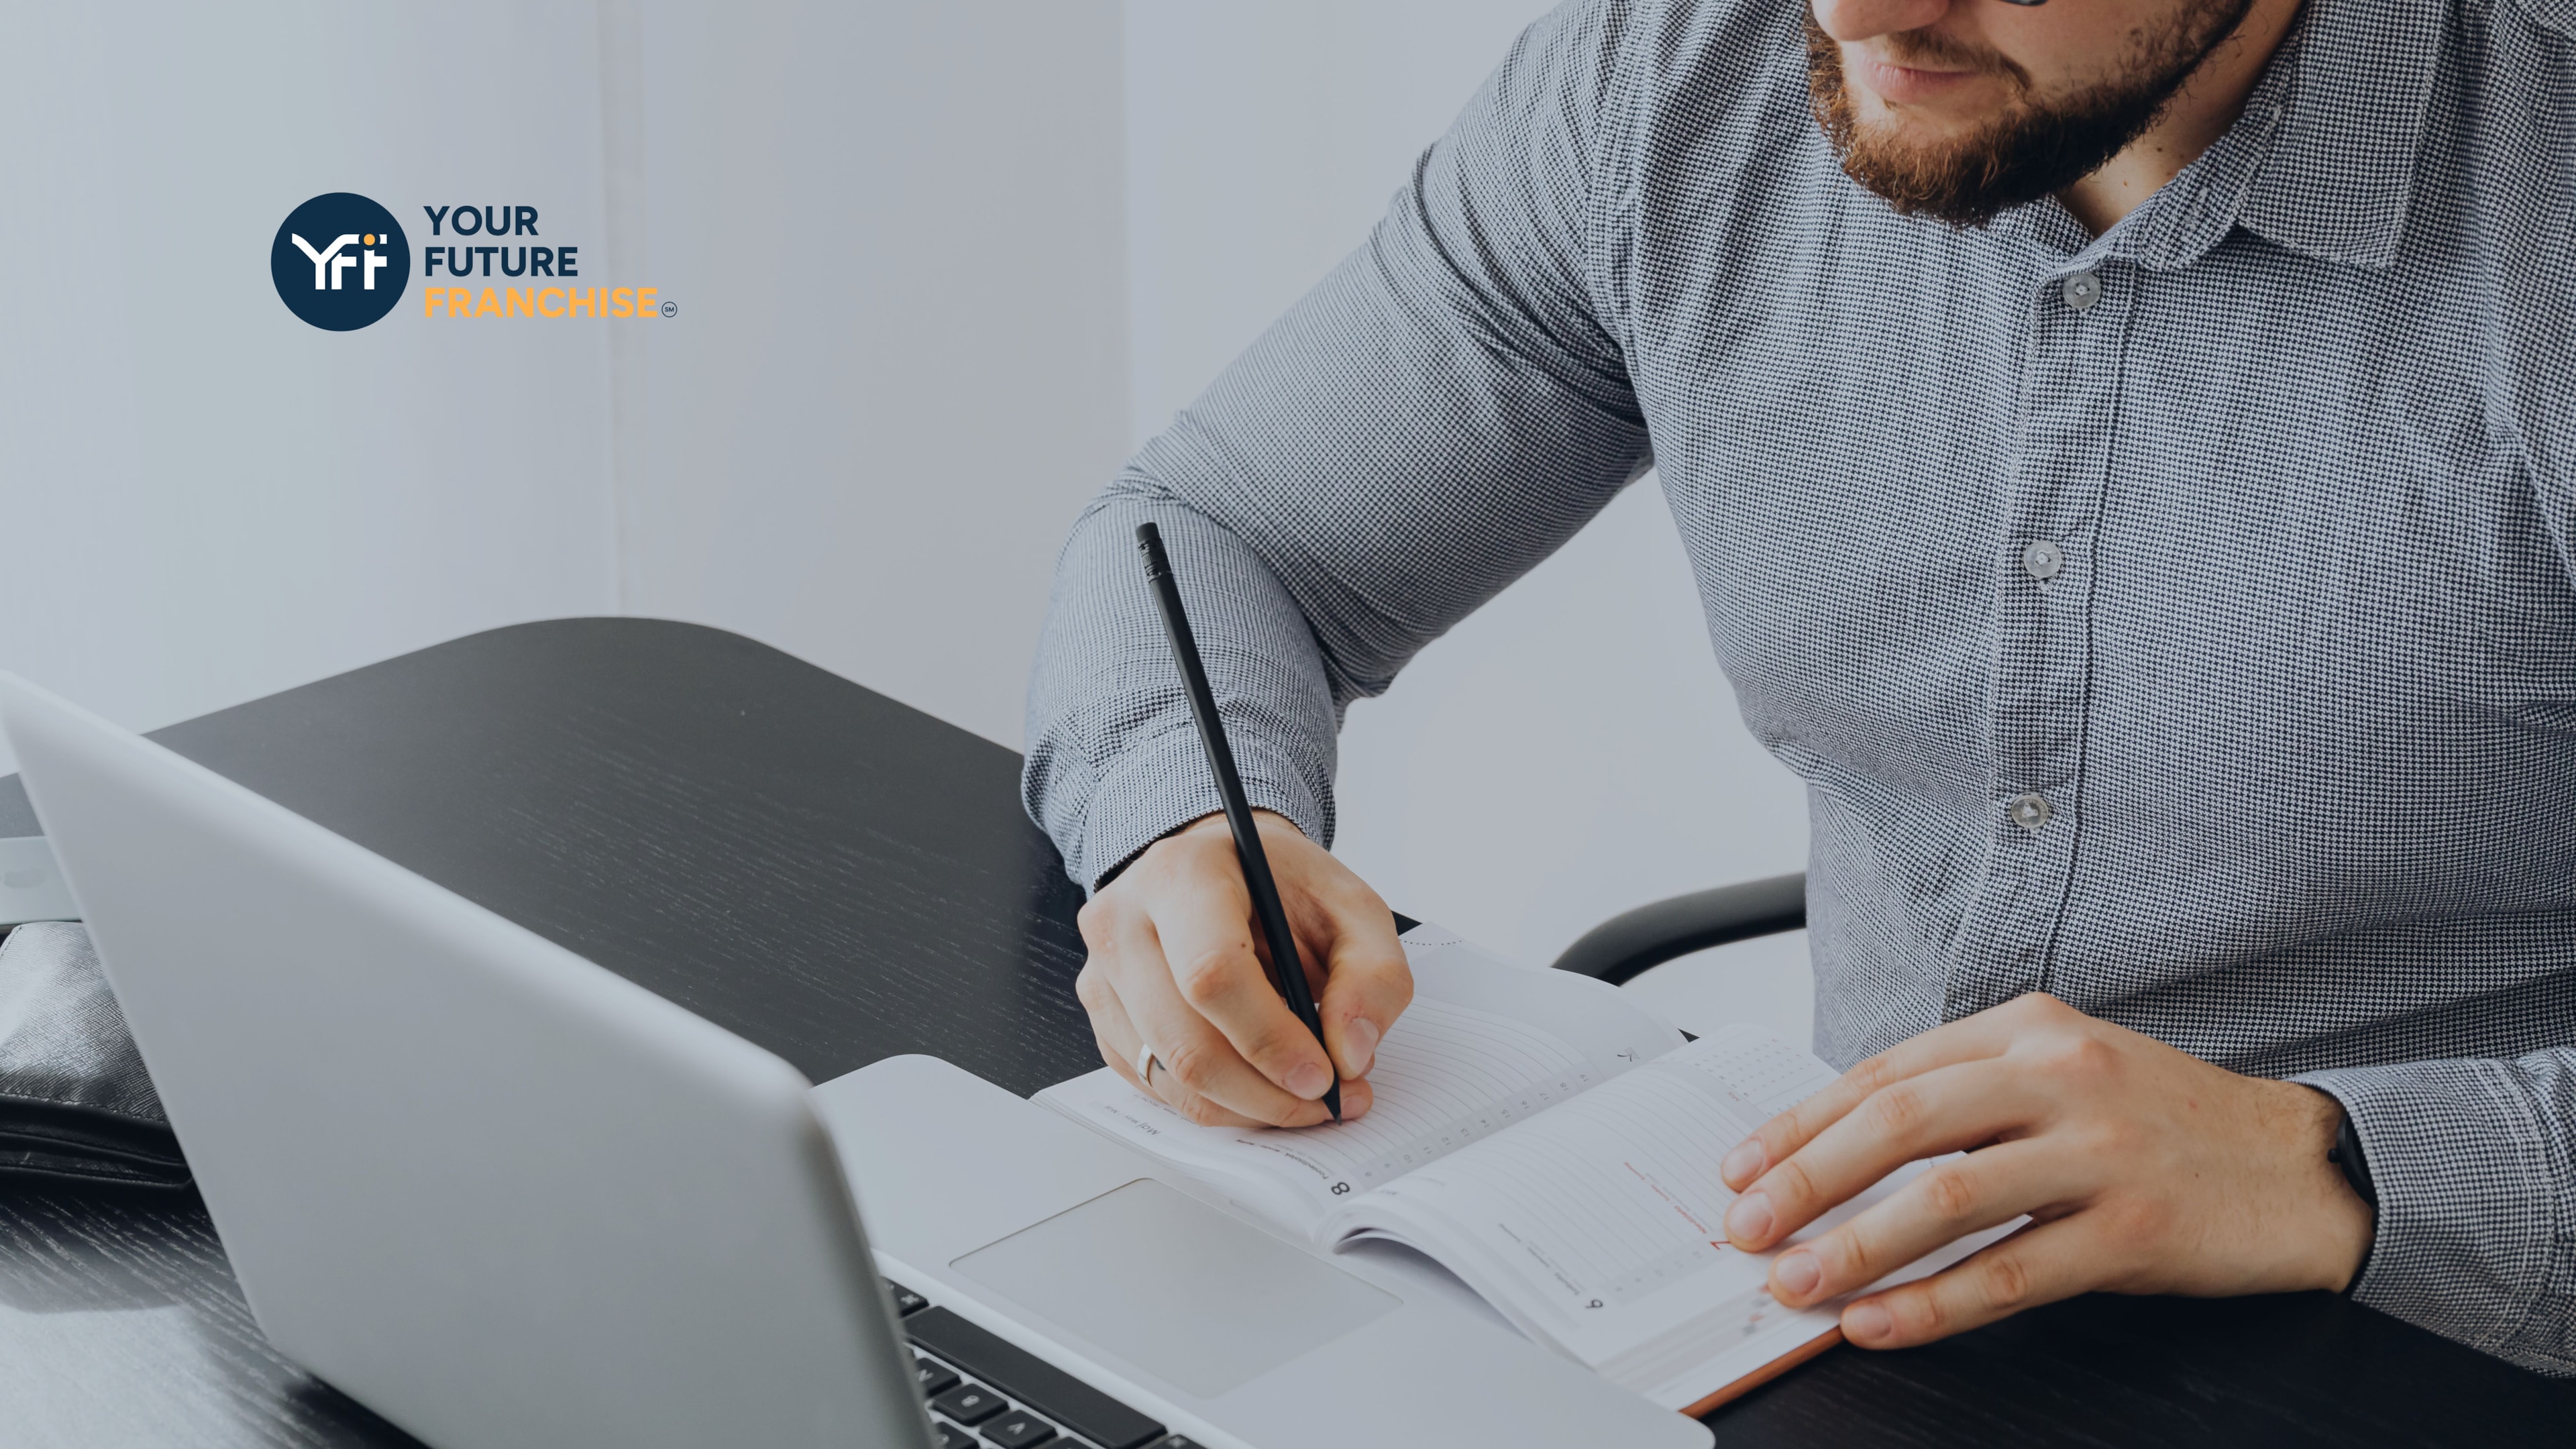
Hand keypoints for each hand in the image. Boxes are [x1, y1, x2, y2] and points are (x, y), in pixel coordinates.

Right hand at [1074, 810, 1410, 1126]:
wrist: (1220, 870)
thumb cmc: (1280, 886)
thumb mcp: (1352, 907)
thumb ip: (1373, 974)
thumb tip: (1350, 1054)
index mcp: (1181, 875)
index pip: (1211, 974)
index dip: (1271, 1040)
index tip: (1324, 1074)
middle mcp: (1123, 922)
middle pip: (1185, 1043)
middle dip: (1267, 1093)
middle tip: (1329, 1100)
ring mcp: (1102, 975)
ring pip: (1170, 1078)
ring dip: (1248, 1108)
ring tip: (1304, 1096)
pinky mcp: (1103, 1019)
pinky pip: (1157, 1088)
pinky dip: (1218, 1103)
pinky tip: (1259, 1083)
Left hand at [1718, 992, 2373, 1348]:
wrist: (2301, 1165)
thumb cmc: (2160, 1123)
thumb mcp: (2061, 1073)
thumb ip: (1964, 1097)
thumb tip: (1838, 1154)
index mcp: (2027, 1030)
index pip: (1884, 1073)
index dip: (1801, 1124)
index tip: (1741, 1168)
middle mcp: (2057, 1077)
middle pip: (1900, 1123)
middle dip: (1806, 1179)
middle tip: (1746, 1228)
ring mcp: (2098, 1151)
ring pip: (1946, 1198)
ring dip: (1855, 1246)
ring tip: (1796, 1283)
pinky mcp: (2133, 1228)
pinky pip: (2010, 1273)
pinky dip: (1933, 1304)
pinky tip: (1881, 1322)